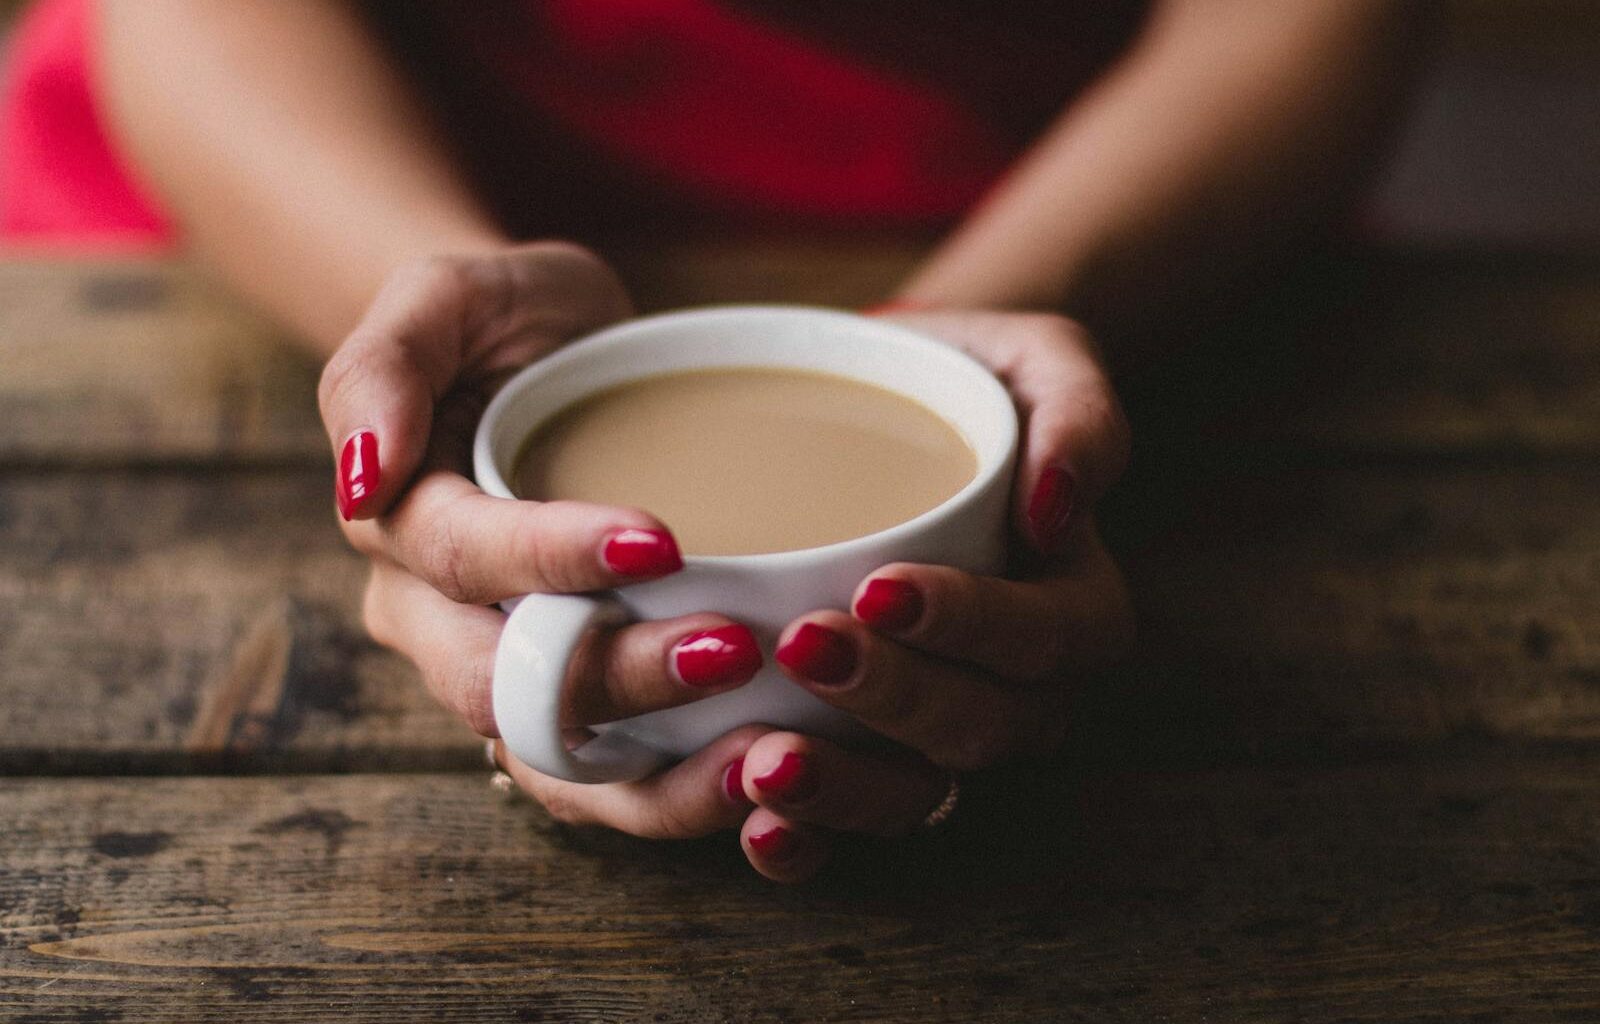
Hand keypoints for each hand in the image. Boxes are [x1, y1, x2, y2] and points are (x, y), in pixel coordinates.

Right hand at [319, 243, 764, 747]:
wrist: (553, 358)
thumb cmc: (501, 319)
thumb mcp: (443, 295)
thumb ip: (382, 365)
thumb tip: (362, 476)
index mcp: (399, 524)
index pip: (463, 558)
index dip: (553, 557)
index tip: (661, 540)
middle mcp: (436, 620)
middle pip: (506, 683)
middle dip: (618, 679)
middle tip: (732, 648)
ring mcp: (505, 670)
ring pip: (552, 762)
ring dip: (653, 776)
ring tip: (760, 752)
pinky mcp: (576, 701)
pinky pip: (605, 780)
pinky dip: (675, 795)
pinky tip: (758, 774)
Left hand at [489, 311, 1133, 883]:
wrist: (876, 410)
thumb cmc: (964, 382)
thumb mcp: (1037, 359)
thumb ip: (1077, 413)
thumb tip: (1057, 511)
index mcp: (1075, 603)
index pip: (1047, 638)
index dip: (973, 625)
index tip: (881, 588)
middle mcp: (1020, 687)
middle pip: (983, 726)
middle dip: (896, 700)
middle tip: (806, 648)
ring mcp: (944, 730)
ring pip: (920, 793)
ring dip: (846, 790)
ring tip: (765, 762)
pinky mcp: (871, 752)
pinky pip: (855, 817)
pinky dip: (809, 837)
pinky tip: (753, 825)